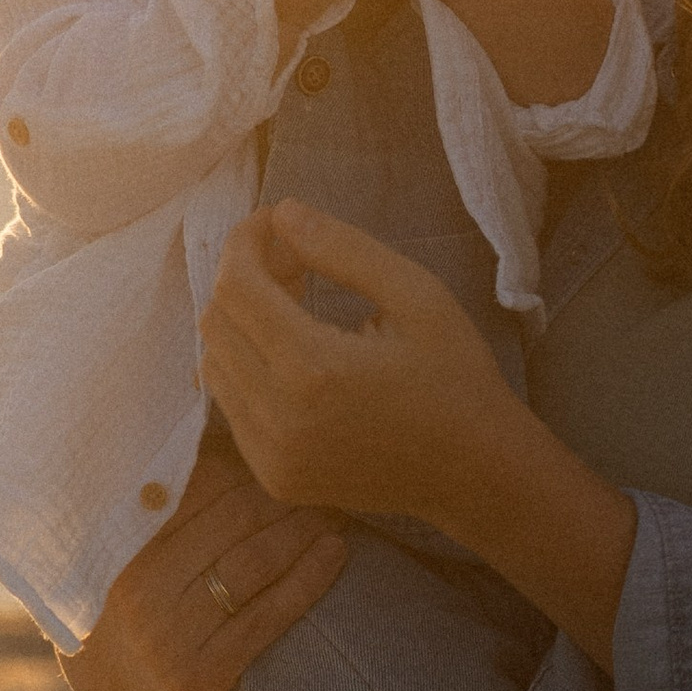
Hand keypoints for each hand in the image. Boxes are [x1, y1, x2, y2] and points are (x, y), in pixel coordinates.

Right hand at [56, 441, 345, 690]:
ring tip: (335, 507)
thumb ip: (176, 495)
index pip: (199, 484)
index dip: (250, 464)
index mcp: (120, 542)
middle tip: (325, 473)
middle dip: (286, 493)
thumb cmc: (142, 592)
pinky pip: (269, 613)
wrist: (115, 682)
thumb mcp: (140, 541)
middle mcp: (138, 588)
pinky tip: (336, 550)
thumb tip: (233, 420)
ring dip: (304, 528)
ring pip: (254, 561)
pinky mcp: (202, 672)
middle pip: (233, 519)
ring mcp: (168, 635)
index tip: (283, 448)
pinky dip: (310, 577)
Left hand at [199, 203, 516, 529]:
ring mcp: (272, 456)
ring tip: (294, 306)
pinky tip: (293, 355)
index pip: (237, 286)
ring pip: (214, 364)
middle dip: (244, 277)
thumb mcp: (418, 295)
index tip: (274, 223)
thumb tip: (283, 213)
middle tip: (294, 262)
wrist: (476, 475)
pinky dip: (248, 368)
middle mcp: (279, 418)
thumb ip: (344, 248)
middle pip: (217, 322)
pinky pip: (233, 406)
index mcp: (315, 369)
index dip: (245, 241)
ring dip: (242, 323)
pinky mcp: (275, 477)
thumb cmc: (457, 378)